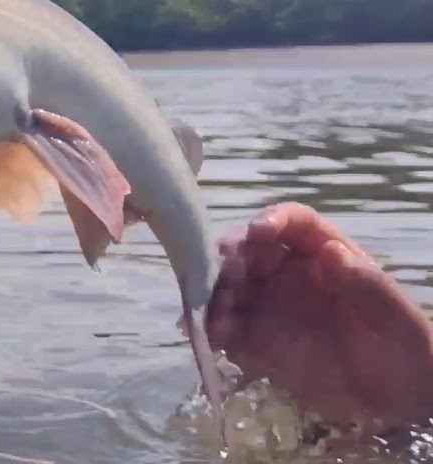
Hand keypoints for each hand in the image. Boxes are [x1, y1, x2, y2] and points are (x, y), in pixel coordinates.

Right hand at [206, 202, 432, 431]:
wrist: (399, 403)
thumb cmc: (407, 353)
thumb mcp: (400, 320)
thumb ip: (369, 287)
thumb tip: (332, 253)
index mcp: (328, 257)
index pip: (295, 224)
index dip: (273, 219)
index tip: (257, 232)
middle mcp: (291, 275)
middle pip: (251, 251)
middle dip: (232, 255)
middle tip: (226, 270)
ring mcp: (270, 307)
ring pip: (230, 287)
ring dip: (216, 293)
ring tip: (217, 314)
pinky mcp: (256, 342)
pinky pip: (226, 328)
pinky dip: (214, 329)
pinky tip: (214, 338)